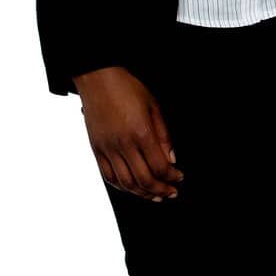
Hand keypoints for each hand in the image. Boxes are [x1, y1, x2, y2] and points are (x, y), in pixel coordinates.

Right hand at [72, 66, 182, 201]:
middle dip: (160, 190)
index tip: (179, 178)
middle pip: (143, 180)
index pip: (159, 166)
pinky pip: (108, 176)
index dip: (171, 177)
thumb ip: (164, 135)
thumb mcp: (155, 107)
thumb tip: (172, 159)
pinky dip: (121, 187)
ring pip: (125, 183)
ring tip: (155, 196)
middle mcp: (122, 145)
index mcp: (141, 133)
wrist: (98, 79)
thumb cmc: (129, 89)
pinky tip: (132, 188)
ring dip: (142, 193)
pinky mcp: (96, 149)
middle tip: (171, 193)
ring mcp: (107, 149)